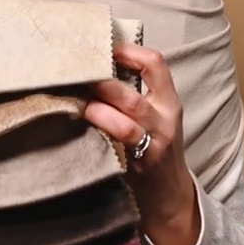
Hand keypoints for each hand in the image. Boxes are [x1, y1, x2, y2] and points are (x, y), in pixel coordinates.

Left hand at [84, 44, 200, 244]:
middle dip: (100, 84)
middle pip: (131, 95)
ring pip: (124, 122)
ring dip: (96, 109)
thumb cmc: (155, 149)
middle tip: (73, 75)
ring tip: (76, 102)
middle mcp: (164, 121)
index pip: (155, 65)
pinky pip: (117, 146)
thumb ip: (136, 92)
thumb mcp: (156, 117)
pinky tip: (78, 125)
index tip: (103, 49)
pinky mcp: (139, 167)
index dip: (129, 51)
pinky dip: (98, 133)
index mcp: (169, 102)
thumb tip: (96, 65)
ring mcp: (151, 146)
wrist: (170, 195)